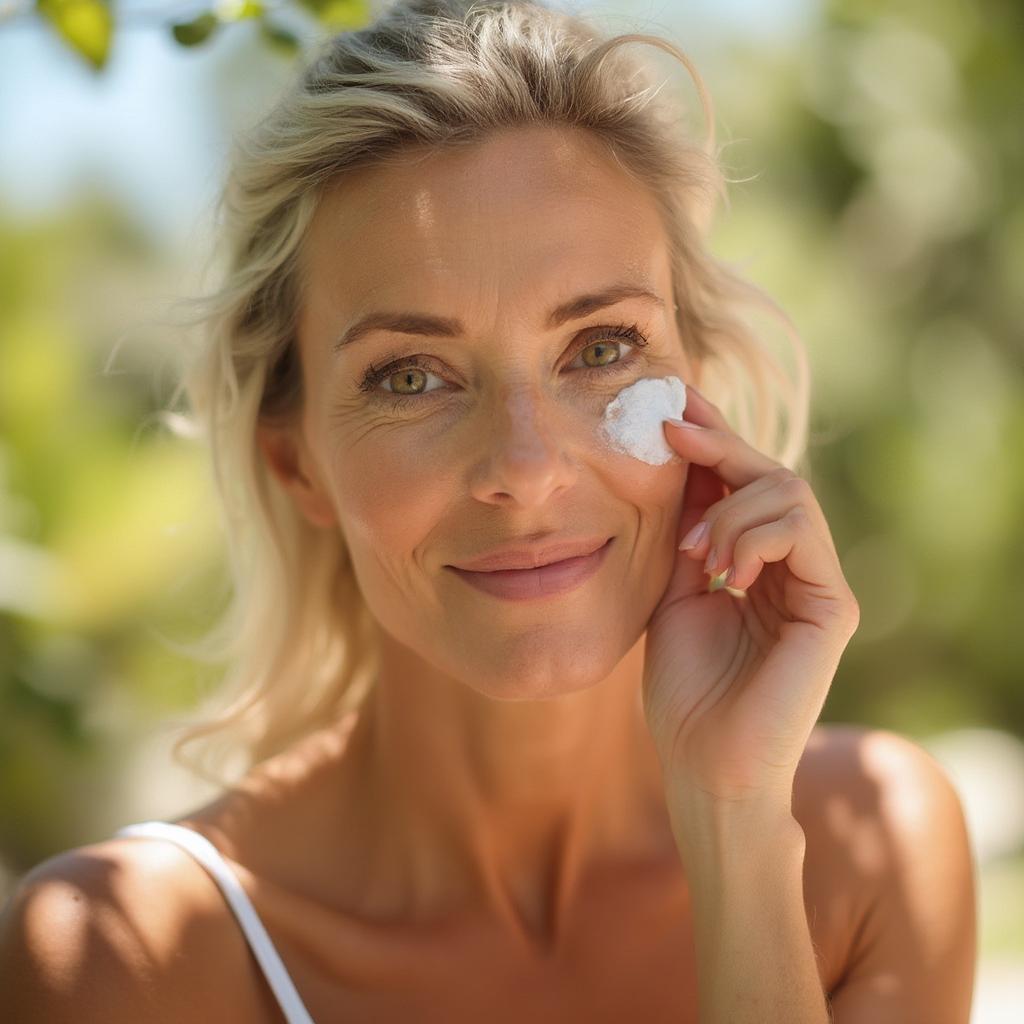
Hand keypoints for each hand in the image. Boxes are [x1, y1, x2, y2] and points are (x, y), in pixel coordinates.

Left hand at [641, 384, 859, 806]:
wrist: (702, 763)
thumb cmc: (683, 689)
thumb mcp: (671, 590)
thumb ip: (685, 531)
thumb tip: (678, 458)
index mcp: (758, 564)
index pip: (742, 487)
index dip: (711, 442)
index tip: (669, 406)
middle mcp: (795, 568)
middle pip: (770, 477)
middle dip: (719, 445)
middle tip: (670, 428)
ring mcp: (818, 585)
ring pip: (788, 493)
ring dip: (727, 508)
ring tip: (693, 551)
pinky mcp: (834, 606)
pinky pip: (801, 530)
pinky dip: (753, 534)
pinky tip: (722, 569)